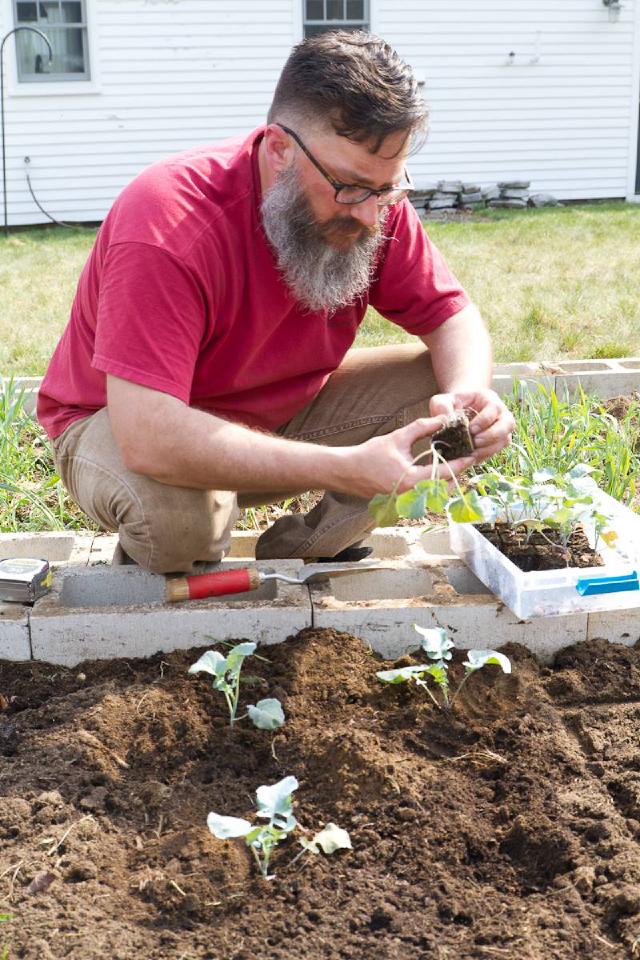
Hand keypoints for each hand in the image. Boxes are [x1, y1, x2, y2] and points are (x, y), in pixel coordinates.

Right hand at [340, 418, 474, 498]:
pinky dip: (434, 483)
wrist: (347, 471)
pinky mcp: (403, 501)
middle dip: (456, 472)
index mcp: (412, 480)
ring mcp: (407, 500)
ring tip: (454, 462)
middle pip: (444, 486)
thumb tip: (443, 419)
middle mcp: (411, 494)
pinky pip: (425, 494)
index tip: (472, 454)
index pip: (445, 473)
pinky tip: (437, 470)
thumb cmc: (370, 454)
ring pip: (436, 492)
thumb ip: (422, 427)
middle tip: (467, 457)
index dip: (461, 463)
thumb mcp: (398, 437)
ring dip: (446, 479)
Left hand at [429, 388, 514, 463]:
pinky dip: (484, 456)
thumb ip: (441, 407)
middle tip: (475, 442)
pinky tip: (471, 457)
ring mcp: (501, 429)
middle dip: (492, 436)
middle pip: (507, 424)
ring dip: (489, 448)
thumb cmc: (450, 405)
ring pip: (504, 440)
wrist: (456, 413)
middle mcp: (500, 413)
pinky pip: (496, 451)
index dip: (484, 420)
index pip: (494, 408)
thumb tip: (445, 420)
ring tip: (471, 453)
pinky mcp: (496, 443)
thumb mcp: (442, 402)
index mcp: (488, 399)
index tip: (470, 429)